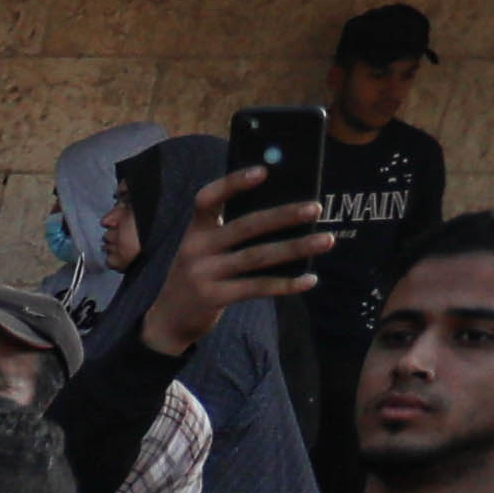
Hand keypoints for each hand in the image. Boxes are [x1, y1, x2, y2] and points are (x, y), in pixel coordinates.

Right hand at [141, 172, 340, 358]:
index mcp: (195, 231)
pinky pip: (256, 288)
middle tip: (315, 208)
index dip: (233, 184)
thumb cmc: (197, 276)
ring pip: (257, 257)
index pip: (208, 199)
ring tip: (325, 240)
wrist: (167, 320)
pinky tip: (309, 279)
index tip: (264, 171)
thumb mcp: (202, 250)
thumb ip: (228, 232)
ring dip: (295, 248)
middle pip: (246, 226)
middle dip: (283, 215)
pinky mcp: (213, 298)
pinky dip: (285, 284)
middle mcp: (197, 249)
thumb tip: (280, 214)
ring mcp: (204, 274)